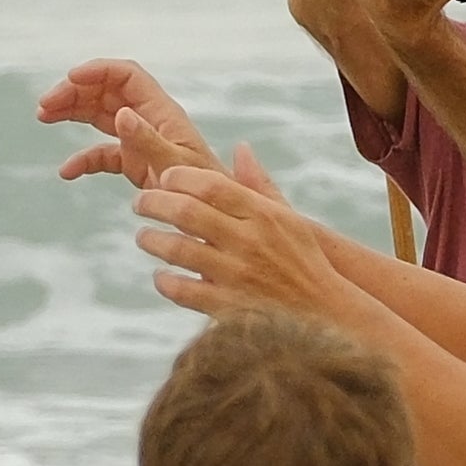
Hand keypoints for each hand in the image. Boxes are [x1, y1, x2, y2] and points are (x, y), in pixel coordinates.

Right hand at [38, 58, 218, 187]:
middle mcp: (149, 121)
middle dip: (75, 92)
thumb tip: (121, 114)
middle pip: (107, 91)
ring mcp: (140, 141)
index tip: (68, 80)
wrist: (217, 222)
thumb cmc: (205, 195)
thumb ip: (149, 142)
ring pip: (100, 115)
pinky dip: (83, 158)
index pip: (127, 76)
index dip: (98, 71)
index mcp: (162, 113)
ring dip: (72, 113)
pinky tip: (67, 172)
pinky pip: (103, 153)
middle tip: (44, 107)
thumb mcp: (175, 168)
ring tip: (43, 117)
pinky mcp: (134, 164)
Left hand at [132, 134, 355, 322]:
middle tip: (139, 203)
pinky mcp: (228, 309)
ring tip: (144, 237)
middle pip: (185, 211)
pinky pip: (183, 290)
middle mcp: (249, 241)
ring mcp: (237, 276)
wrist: (327, 317)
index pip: (208, 184)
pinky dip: (165, 281)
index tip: (162, 178)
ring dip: (151, 240)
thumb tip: (241, 148)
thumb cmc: (304, 262)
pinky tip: (161, 275)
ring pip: (177, 249)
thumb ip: (260, 184)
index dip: (177, 177)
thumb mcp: (288, 219)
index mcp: (263, 214)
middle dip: (152, 203)